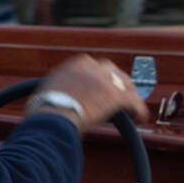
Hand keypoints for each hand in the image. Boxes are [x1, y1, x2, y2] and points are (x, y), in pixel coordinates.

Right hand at [29, 54, 151, 132]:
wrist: (52, 117)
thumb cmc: (44, 110)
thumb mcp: (47, 90)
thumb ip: (59, 88)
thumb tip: (55, 97)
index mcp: (74, 64)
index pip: (93, 65)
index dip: (98, 78)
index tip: (98, 87)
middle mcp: (92, 68)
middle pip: (112, 71)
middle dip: (116, 82)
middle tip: (117, 95)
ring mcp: (106, 81)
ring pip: (126, 84)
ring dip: (129, 95)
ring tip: (130, 107)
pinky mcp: (116, 96)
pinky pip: (134, 102)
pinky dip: (138, 111)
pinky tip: (139, 118)